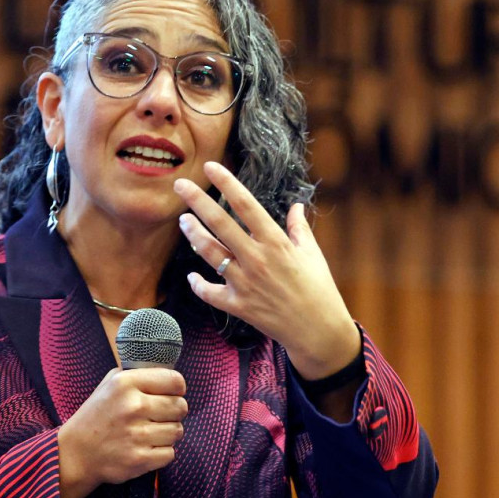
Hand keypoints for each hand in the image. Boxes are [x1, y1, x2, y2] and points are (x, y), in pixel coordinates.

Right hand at [57, 367, 186, 497]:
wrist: (76, 452)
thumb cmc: (97, 414)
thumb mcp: (110, 383)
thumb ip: (138, 374)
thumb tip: (169, 372)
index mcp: (126, 383)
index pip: (175, 381)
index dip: (177, 387)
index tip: (171, 392)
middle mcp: (133, 406)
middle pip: (180, 406)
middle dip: (174, 411)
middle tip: (160, 414)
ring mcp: (137, 435)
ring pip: (177, 431)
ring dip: (168, 432)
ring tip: (150, 431)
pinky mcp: (140, 459)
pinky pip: (170, 453)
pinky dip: (162, 452)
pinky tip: (146, 447)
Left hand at [174, 161, 359, 380]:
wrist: (317, 330)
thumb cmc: (319, 288)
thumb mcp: (312, 253)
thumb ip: (298, 227)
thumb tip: (296, 205)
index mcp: (275, 242)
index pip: (246, 204)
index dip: (226, 183)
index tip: (210, 167)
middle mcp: (256, 259)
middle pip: (220, 223)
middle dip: (196, 201)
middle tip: (180, 184)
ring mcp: (244, 283)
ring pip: (209, 253)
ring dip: (193, 234)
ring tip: (183, 220)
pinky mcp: (237, 306)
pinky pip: (209, 292)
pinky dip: (197, 283)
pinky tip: (191, 274)